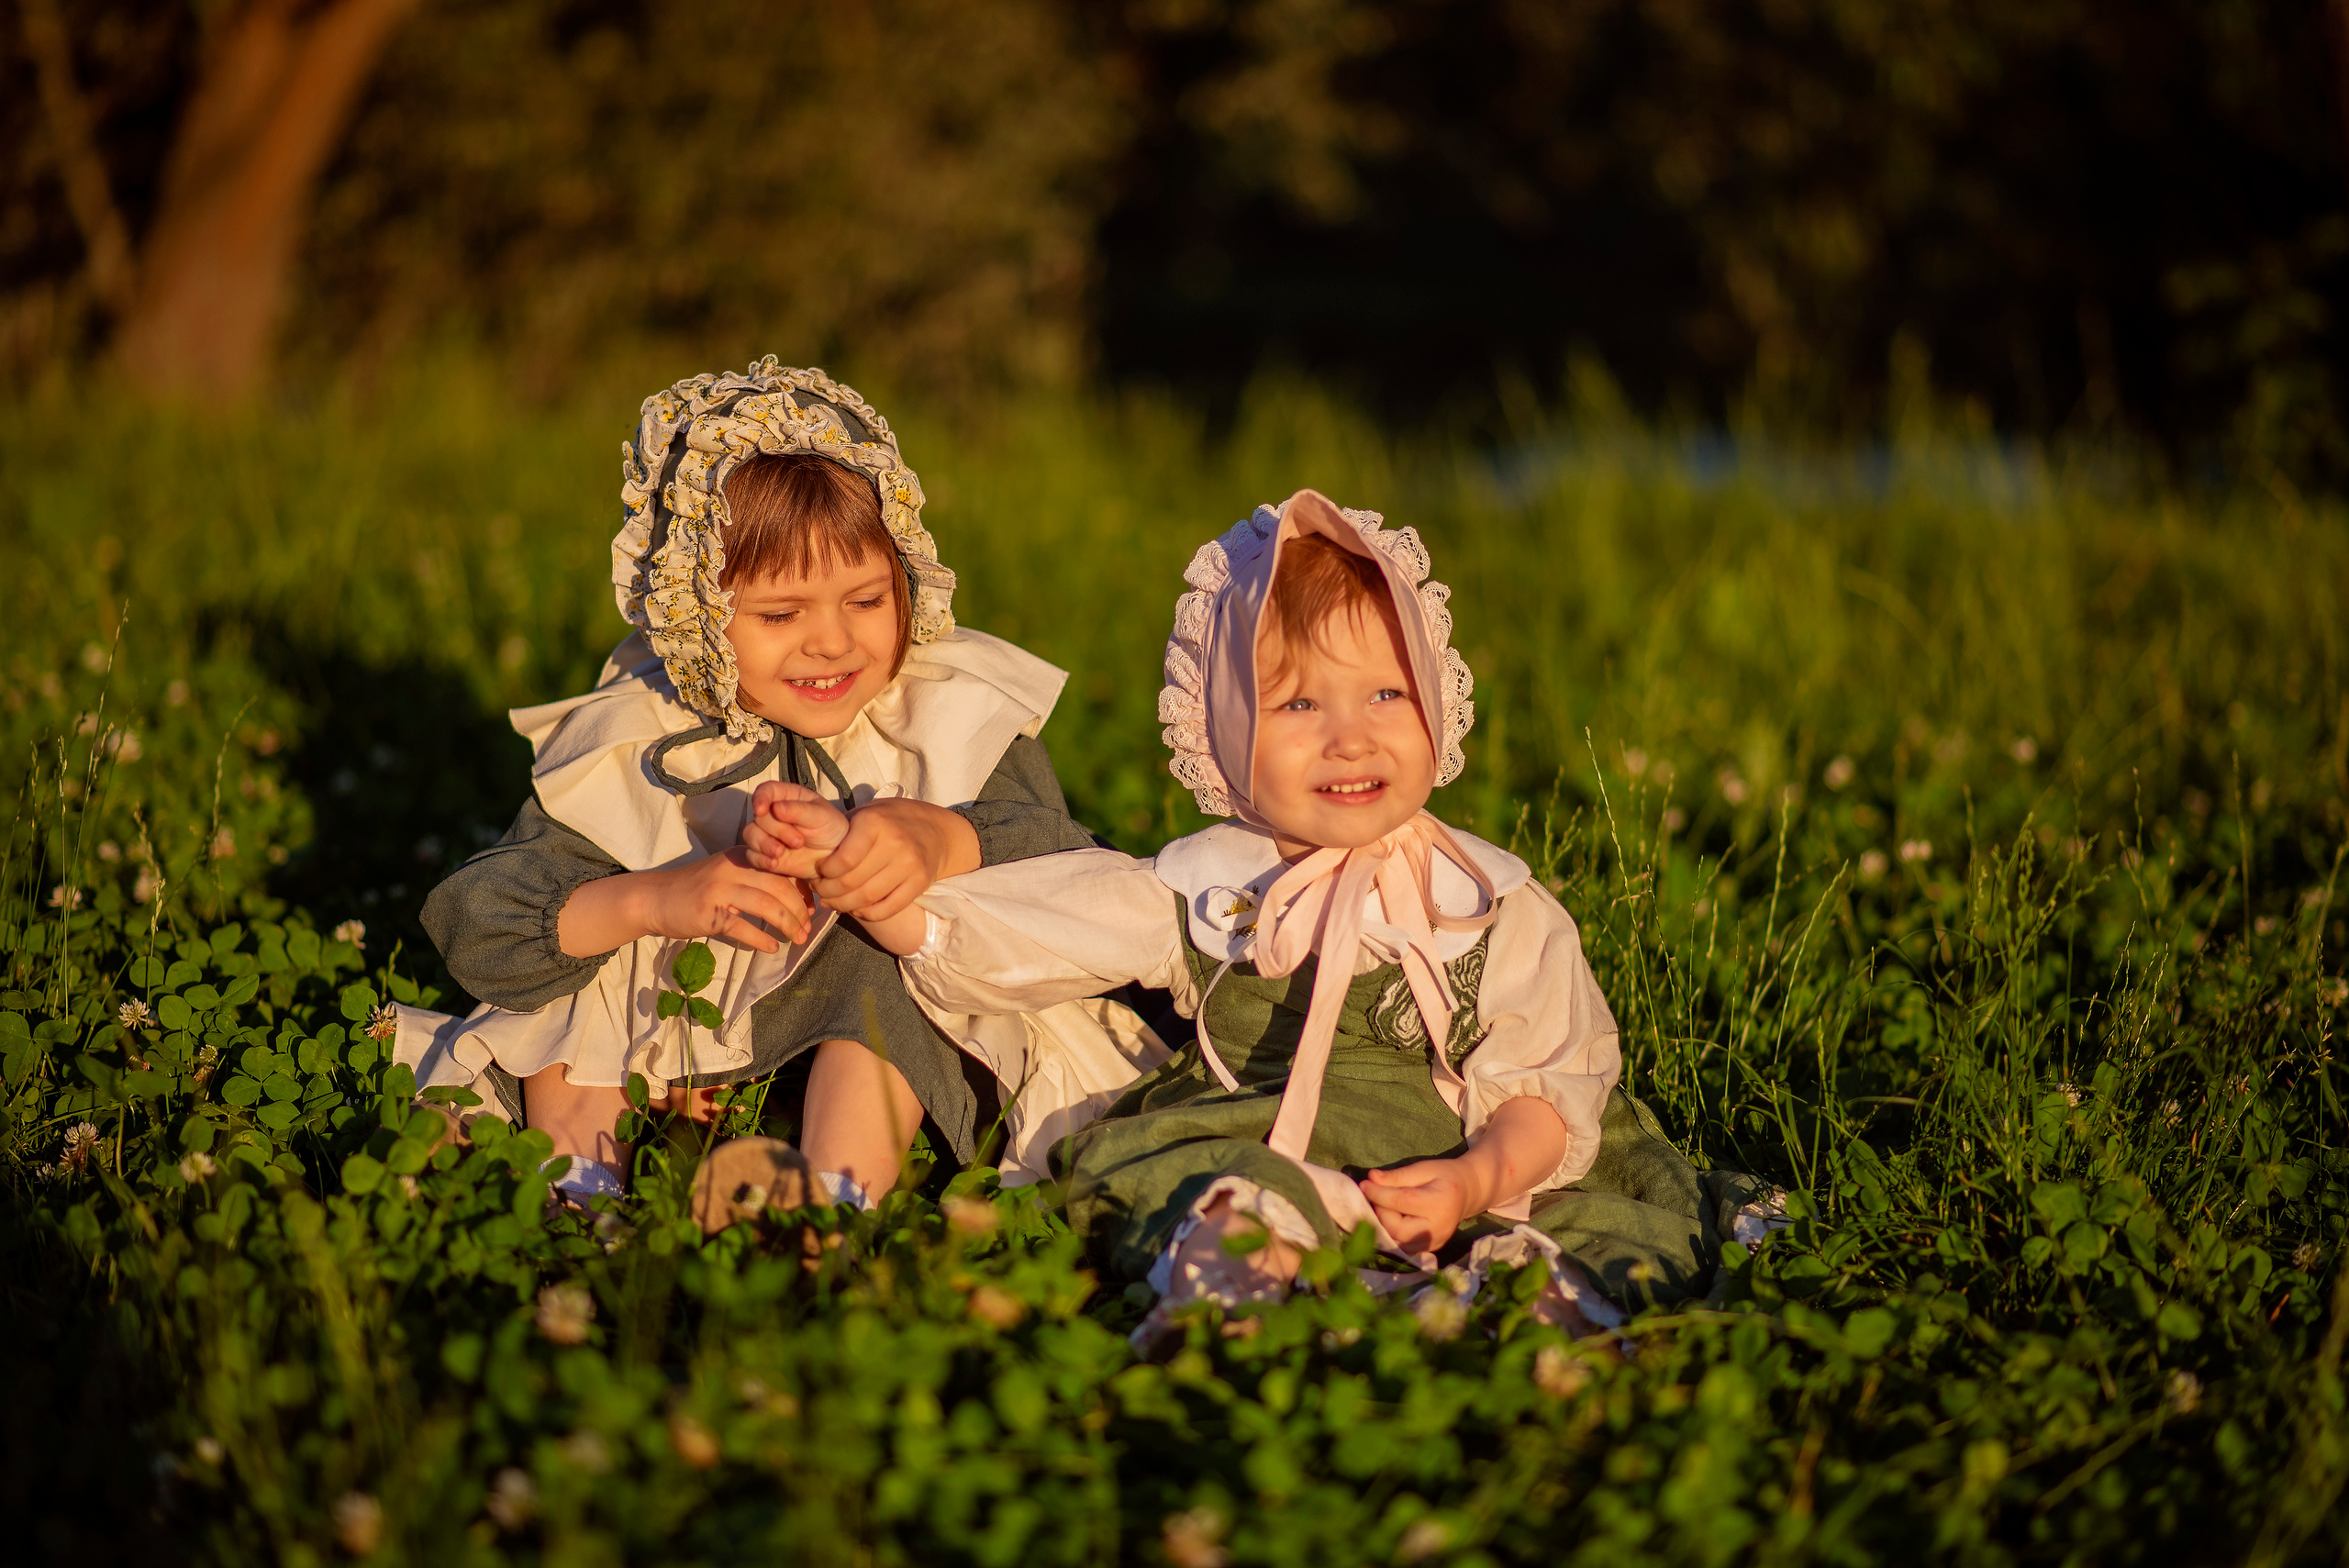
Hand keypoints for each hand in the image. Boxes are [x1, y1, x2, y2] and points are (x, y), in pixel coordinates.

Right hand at [556, 846, 812, 955]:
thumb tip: (796, 896)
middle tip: (807, 929)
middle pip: (780, 886)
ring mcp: (720, 889)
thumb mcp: (728, 872)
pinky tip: (772, 947)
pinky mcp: (708, 912)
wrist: (654, 898)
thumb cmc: (696, 888)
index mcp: (742, 855)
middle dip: (800, 910)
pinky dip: (761, 939)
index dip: (803, 889)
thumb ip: (757, 877)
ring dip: (787, 924)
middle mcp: (733, 868)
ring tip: (796, 938)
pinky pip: (742, 927)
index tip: (813, 908)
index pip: (783, 867)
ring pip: (767, 904)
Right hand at [743, 782, 851, 878]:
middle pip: (759, 816)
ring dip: (763, 844)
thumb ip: (799, 811)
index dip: (760, 798)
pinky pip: (751, 855)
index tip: (761, 810)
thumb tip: (776, 808)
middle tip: (798, 841)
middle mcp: (774, 813)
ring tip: (780, 853)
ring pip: (750, 834)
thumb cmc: (831, 829)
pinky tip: (773, 863)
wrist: (835, 857)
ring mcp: (768, 833)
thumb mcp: (821, 816)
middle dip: (776, 830)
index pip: (766, 790)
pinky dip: (759, 859)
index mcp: (788, 797)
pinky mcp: (766, 853)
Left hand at [805, 797, 979, 922]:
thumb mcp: (866, 814)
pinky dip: (867, 913)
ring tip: (834, 902)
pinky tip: (857, 908)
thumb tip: (806, 854)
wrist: (937, 831)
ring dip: (844, 905)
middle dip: (828, 892)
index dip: (824, 874)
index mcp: (874, 823)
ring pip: (866, 898)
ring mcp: (910, 865)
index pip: (842, 861)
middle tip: (821, 892)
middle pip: (851, 883)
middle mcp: (894, 843)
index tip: (818, 874)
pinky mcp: (920, 883)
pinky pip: (887, 908)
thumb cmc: (891, 821)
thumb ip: (842, 833)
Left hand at [1361, 1157, 1486, 1254]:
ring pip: (1397, 1242)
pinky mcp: (1429, 1250)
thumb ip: (1397, 1176)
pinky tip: (1390, 1219)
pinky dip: (1391, 1235)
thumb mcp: (1423, 1169)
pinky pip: (1402, 1248)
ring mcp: (1435, 1243)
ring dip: (1384, 1225)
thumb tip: (1371, 1179)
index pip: (1401, 1201)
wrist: (1467, 1192)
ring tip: (1384, 1208)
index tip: (1364, 1184)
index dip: (1378, 1194)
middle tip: (1377, 1196)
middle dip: (1381, 1212)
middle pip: (1397, 1228)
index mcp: (1439, 1203)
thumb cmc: (1444, 1176)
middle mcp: (1438, 1228)